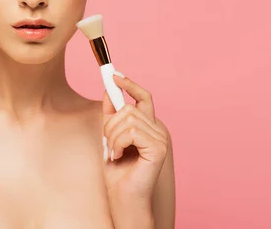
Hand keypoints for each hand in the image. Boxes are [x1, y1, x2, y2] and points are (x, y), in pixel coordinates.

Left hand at [102, 74, 168, 207]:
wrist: (122, 195)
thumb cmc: (117, 169)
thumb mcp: (109, 135)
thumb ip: (110, 113)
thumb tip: (109, 89)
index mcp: (149, 126)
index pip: (143, 97)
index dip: (129, 85)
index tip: (114, 75)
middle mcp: (158, 129)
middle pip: (128, 108)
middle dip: (110, 124)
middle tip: (109, 144)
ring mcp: (161, 138)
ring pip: (127, 119)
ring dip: (112, 137)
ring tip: (113, 152)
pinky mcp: (158, 148)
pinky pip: (131, 131)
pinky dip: (118, 143)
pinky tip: (118, 156)